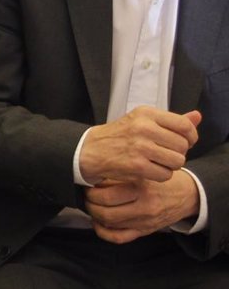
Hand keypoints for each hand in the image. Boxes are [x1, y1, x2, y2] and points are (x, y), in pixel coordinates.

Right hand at [79, 107, 200, 184]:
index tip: (183, 142)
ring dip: (170, 165)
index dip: (190, 137)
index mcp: (146, 113)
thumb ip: (172, 120)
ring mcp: (140, 147)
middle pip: (183, 145)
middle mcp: (144, 128)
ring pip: (177, 161)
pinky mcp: (137, 165)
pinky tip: (149, 169)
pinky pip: (165, 174)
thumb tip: (197, 116)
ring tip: (157, 162)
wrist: (90, 150)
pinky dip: (160, 175)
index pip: (185, 125)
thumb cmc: (119, 136)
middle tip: (164, 153)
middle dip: (177, 153)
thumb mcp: (143, 121)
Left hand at [85, 172, 200, 242]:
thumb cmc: (161, 179)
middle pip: (105, 212)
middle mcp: (144, 207)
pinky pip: (119, 238)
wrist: (187, 194)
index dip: (90, 191)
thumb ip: (122, 174)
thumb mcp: (143, 171)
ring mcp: (145, 222)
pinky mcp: (146, 231)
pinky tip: (98, 222)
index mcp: (142, 189)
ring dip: (94, 215)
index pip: (106, 196)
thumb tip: (93, 176)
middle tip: (86, 195)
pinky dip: (103, 232)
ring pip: (110, 225)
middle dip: (89, 204)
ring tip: (91, 205)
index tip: (87, 185)